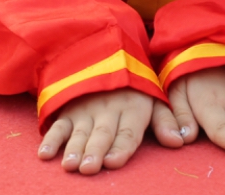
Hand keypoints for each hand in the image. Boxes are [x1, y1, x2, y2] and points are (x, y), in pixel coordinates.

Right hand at [38, 88, 185, 173]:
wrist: (105, 55)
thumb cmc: (133, 88)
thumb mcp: (153, 98)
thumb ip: (165, 120)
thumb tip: (179, 141)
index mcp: (132, 109)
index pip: (127, 133)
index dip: (120, 148)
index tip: (112, 161)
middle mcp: (108, 110)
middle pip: (102, 134)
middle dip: (95, 151)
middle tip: (89, 168)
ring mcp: (86, 110)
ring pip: (80, 132)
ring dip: (73, 149)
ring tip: (70, 165)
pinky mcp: (68, 110)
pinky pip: (58, 125)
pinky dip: (51, 139)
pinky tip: (45, 154)